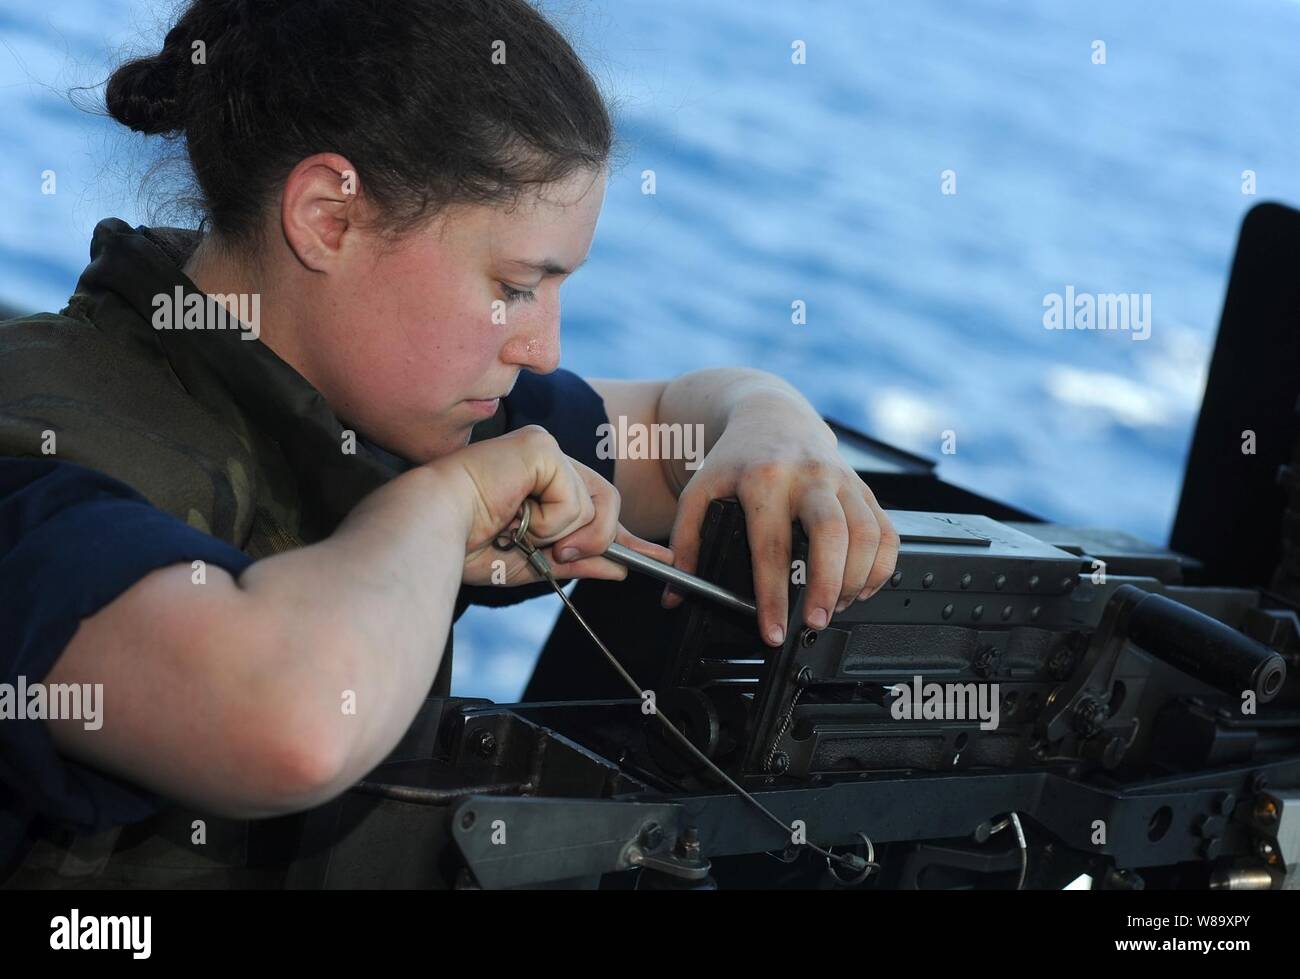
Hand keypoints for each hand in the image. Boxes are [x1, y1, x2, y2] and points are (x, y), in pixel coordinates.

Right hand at [429, 425, 672, 585]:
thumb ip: (579, 560)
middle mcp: (546, 461)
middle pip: (607, 504)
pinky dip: (547, 520)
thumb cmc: (464, 544)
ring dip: (560, 533)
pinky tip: (513, 513)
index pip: (596, 507)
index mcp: (542, 486)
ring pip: (594, 505)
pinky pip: (574, 499)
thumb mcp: (534, 563)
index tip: (657, 560)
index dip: (625, 535)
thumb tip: (621, 567)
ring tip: (517, 529)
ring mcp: (545, 450)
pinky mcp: (542, 447)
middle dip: (594, 539)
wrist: (432, 533)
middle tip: (551, 549)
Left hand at [662, 402, 897, 646]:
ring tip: (834, 607)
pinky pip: (887, 531)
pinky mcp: (863, 488)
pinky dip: (881, 566)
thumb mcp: (700, 490)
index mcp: (764, 479)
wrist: (771, 414)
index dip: (773, 597)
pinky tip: (860, 587)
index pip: (770, 547)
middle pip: (831, 535)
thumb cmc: (737, 457)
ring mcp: (842, 480)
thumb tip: (674, 595)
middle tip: (814, 621)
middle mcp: (809, 476)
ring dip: (856, 580)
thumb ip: (686, 541)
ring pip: (867, 534)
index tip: (772, 631)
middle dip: (827, 586)